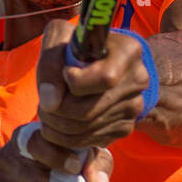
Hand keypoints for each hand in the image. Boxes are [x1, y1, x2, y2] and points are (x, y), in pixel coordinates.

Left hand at [35, 19, 150, 153]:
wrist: (95, 62)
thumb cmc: (75, 47)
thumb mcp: (58, 40)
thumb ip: (50, 64)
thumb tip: (51, 102)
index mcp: (128, 51)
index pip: (105, 79)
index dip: (74, 81)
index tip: (64, 73)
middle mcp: (138, 80)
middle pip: (89, 110)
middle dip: (56, 111)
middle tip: (43, 105)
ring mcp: (134, 107)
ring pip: (85, 129)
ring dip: (56, 126)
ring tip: (47, 113)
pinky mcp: (126, 127)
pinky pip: (90, 140)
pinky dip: (67, 137)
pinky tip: (60, 122)